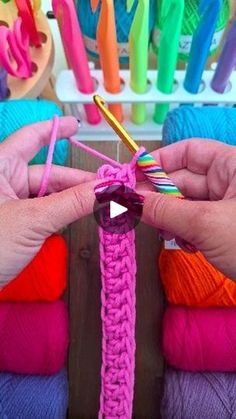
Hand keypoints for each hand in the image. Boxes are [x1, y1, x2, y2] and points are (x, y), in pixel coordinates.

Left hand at [0, 117, 96, 286]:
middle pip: (46, 172)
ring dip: (72, 199)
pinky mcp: (12, 223)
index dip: (55, 130)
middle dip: (77, 179)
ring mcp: (7, 202)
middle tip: (109, 186)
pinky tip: (78, 215)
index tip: (77, 125)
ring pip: (46, 194)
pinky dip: (60, 213)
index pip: (30, 138)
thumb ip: (73, 202)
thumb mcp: (33, 220)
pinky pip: (41, 211)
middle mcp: (2, 179)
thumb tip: (109, 188)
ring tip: (101, 202)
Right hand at [142, 139, 235, 278]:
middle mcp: (230, 181)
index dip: (159, 162)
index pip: (188, 151)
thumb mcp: (206, 224)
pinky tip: (188, 246)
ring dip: (172, 219)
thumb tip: (127, 198)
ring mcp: (228, 206)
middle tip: (136, 212)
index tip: (132, 177)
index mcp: (233, 165)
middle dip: (161, 197)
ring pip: (187, 204)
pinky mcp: (226, 227)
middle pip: (184, 179)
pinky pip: (197, 222)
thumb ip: (164, 210)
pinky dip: (186, 233)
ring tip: (167, 234)